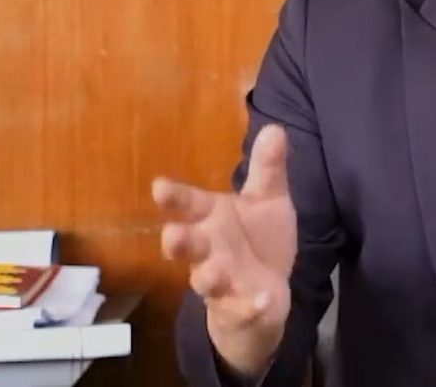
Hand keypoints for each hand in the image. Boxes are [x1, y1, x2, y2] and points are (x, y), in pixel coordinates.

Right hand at [154, 124, 297, 375]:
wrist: (265, 293)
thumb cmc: (256, 239)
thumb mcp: (267, 201)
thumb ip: (268, 169)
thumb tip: (276, 128)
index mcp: (212, 218)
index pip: (189, 204)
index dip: (174, 197)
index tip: (159, 187)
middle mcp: (209, 249)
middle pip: (188, 244)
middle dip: (178, 241)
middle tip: (171, 236)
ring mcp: (221, 281)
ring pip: (207, 280)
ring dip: (209, 276)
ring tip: (215, 272)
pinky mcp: (239, 308)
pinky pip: (242, 309)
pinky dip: (251, 306)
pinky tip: (263, 299)